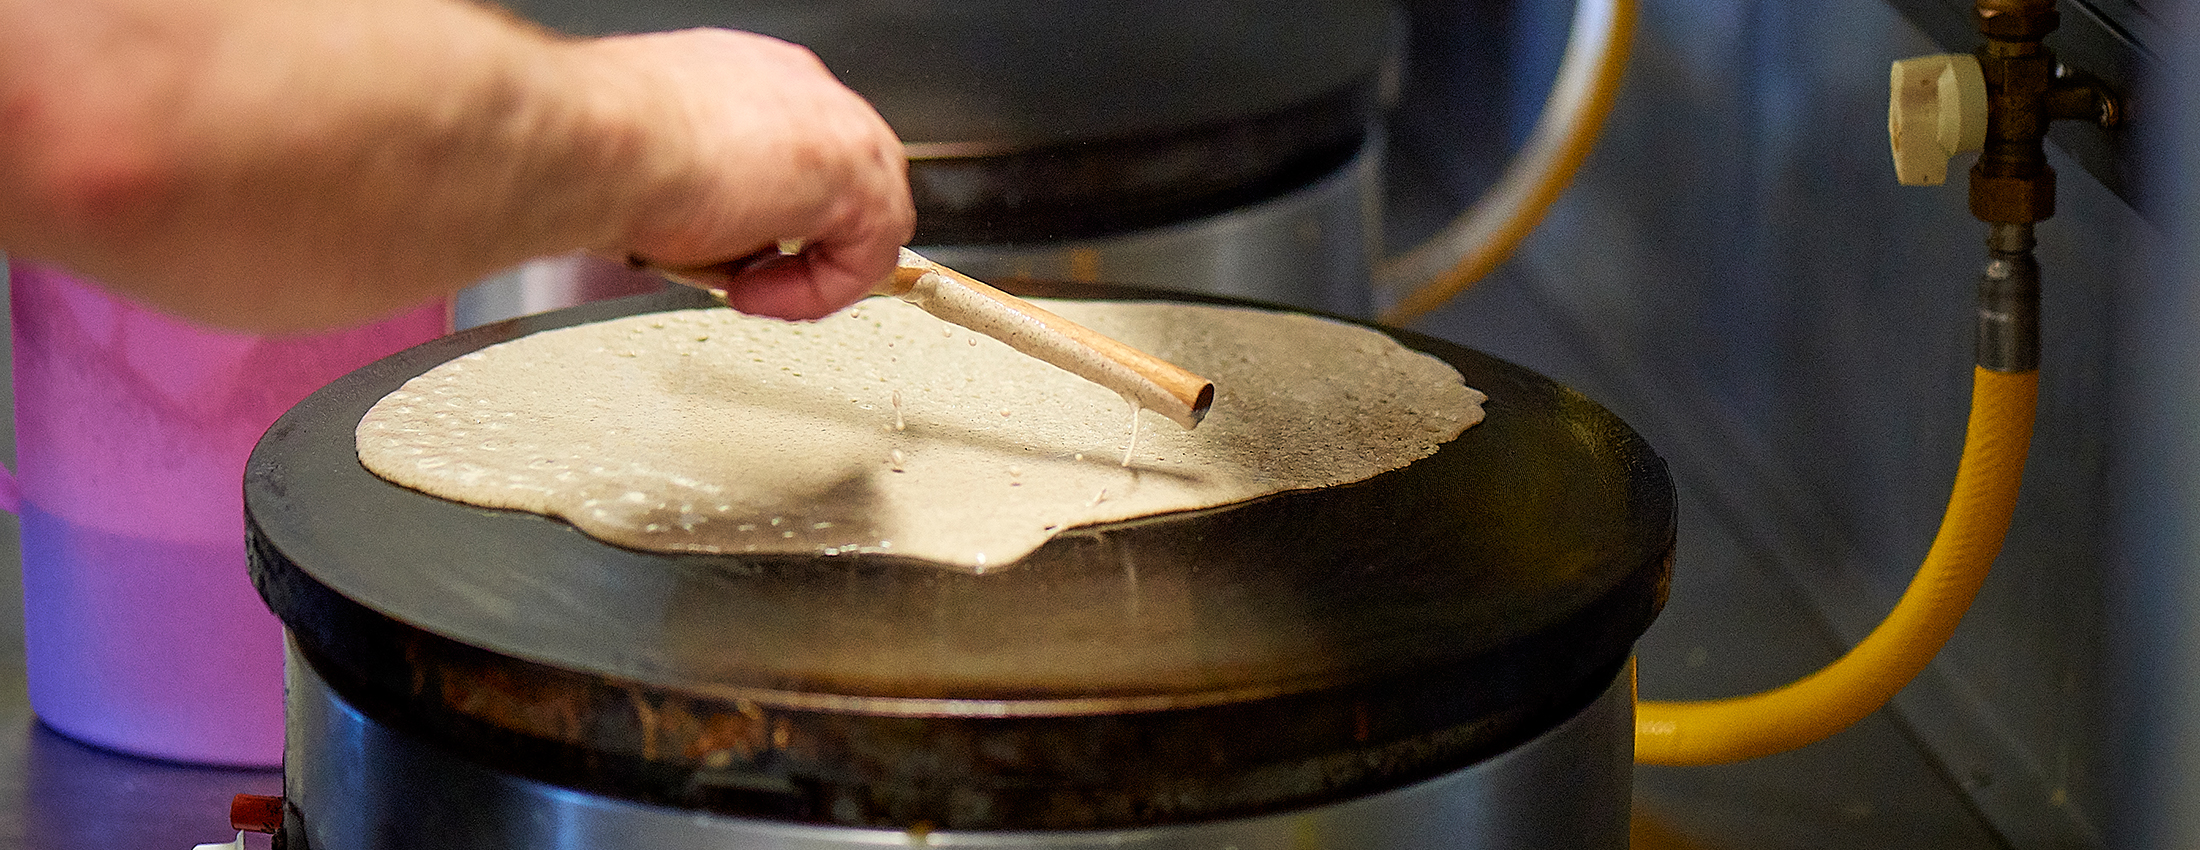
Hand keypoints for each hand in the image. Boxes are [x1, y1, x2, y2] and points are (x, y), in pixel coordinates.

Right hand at [581, 30, 914, 319]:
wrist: (591, 142)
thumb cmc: (599, 147)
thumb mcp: (660, 169)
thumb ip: (708, 192)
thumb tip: (709, 235)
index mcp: (756, 78)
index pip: (804, 152)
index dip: (784, 215)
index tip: (746, 255)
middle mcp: (802, 89)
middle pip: (849, 182)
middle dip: (806, 242)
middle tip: (752, 277)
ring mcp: (835, 125)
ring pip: (865, 219)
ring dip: (809, 271)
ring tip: (746, 287)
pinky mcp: (853, 175)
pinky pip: (869, 257)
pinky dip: (818, 292)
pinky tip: (758, 293)